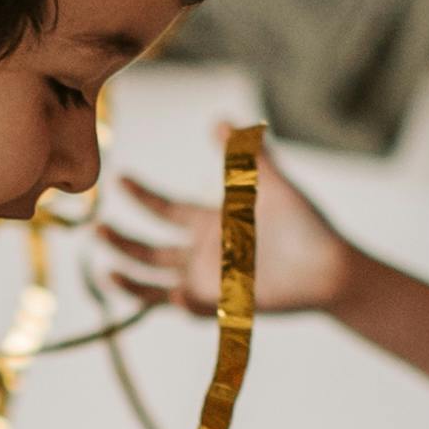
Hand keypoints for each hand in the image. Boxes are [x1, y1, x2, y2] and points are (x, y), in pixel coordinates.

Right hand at [101, 156, 358, 317]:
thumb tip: (221, 120)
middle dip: (123, 242)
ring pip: (158, 286)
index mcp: (210, 223)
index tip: (119, 180)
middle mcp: (203, 255)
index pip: (164, 210)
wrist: (330, 264)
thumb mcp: (270, 183)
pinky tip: (175, 294)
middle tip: (98, 228)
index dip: (141, 196)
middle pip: (151, 250)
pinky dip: (183, 304)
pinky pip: (195, 308)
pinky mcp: (225, 305)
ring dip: (133, 281)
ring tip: (108, 272)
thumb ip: (246, 155)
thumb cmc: (304, 223)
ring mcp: (210, 283)